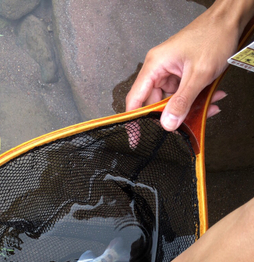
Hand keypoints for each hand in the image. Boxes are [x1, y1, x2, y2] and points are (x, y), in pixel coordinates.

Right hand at [125, 6, 240, 130]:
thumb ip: (182, 101)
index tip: (135, 139)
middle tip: (182, 127)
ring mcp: (171, 72)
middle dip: (172, 115)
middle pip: (155, 102)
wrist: (230, 21)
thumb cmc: (213, 36)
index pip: (136, 99)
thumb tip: (167, 124)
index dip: (134, 121)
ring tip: (207, 107)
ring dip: (190, 107)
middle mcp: (159, 69)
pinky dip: (196, 99)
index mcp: (154, 65)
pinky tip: (212, 99)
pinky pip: (184, 94)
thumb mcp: (198, 74)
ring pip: (173, 100)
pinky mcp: (182, 74)